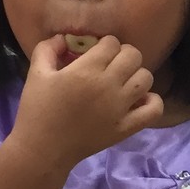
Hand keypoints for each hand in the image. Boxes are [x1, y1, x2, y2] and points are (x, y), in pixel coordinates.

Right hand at [11, 35, 163, 170]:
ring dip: (135, 74)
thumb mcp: (35, 74)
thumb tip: (63, 39)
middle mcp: (108, 86)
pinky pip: (154, 108)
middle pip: (133, 56)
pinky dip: (151, 100)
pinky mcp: (127, 127)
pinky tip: (136, 100)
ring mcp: (121, 108)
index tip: (95, 52)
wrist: (43, 149)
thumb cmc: (36, 110)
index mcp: (86, 71)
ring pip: (146, 78)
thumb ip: (48, 49)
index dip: (104, 44)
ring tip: (122, 81)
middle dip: (122, 54)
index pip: (111, 43)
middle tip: (110, 64)